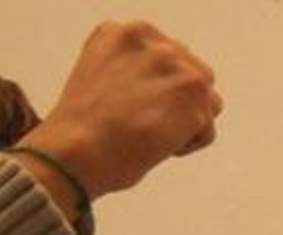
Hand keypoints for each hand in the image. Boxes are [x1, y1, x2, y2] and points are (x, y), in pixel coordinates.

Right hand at [20, 21, 223, 197]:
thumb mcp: (98, 74)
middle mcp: (156, 43)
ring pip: (206, 100)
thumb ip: (133, 69)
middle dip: (176, 103)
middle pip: (192, 74)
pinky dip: (188, 144)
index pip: (167, 57)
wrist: (75, 152)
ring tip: (152, 136)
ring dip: (186, 123)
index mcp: (128, 34)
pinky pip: (207, 128)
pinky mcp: (192, 98)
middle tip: (145, 124)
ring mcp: (177, 68)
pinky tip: (158, 148)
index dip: (156, 88)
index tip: (134, 107)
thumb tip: (164, 88)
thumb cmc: (80, 127)